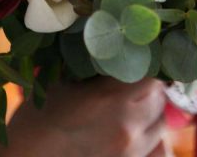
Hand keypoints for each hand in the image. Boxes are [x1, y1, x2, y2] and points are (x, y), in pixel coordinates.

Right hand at [0, 77, 167, 156]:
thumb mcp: (58, 84)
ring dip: (152, 115)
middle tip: (134, 86)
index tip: (138, 63)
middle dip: (149, 90)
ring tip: (134, 110)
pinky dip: (154, 142)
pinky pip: (159, 152)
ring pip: (161, 126)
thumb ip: (88, 68)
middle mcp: (127, 125)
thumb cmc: (35, 123)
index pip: (152, 75)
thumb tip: (107, 49)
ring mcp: (131, 152)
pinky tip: (138, 136)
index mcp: (110, 98)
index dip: (146, 67)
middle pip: (160, 99)